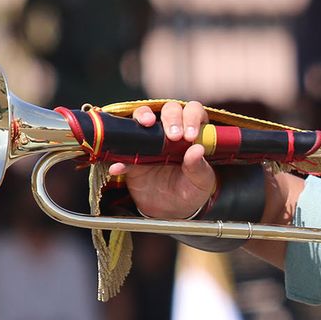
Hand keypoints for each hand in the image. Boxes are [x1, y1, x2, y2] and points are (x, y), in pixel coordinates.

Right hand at [108, 101, 216, 219]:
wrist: (170, 209)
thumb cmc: (189, 190)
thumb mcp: (201, 183)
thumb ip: (199, 168)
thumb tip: (198, 150)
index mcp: (191, 134)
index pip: (193, 112)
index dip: (192, 118)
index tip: (190, 135)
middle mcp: (170, 131)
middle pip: (170, 110)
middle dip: (171, 117)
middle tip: (173, 136)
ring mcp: (149, 140)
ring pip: (143, 117)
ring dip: (143, 117)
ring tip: (145, 126)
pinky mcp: (132, 156)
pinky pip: (122, 150)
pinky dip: (119, 158)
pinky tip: (120, 167)